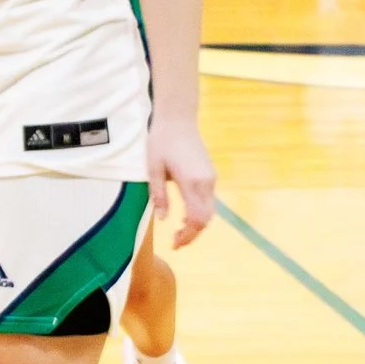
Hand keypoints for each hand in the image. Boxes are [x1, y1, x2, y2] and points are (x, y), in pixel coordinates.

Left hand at [147, 118, 215, 247]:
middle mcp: (207, 182)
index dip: (188, 235)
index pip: (196, 219)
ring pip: (210, 210)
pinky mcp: (210, 174)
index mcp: (192, 182)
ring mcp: (211, 178)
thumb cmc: (161, 141)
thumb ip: (159, 195)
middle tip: (175, 242)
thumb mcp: (153, 168)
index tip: (174, 244)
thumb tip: (163, 219)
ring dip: (197, 224)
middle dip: (193, 234)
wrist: (178, 119)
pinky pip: (209, 200)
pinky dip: (199, 212)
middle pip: (206, 218)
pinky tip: (185, 215)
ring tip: (178, 231)